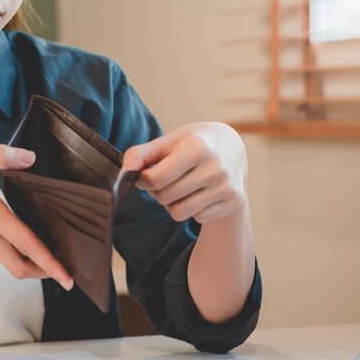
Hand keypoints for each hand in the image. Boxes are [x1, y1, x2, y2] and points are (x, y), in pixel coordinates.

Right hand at [0, 143, 73, 290]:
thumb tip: (30, 157)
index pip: (26, 244)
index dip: (49, 262)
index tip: (67, 276)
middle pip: (20, 265)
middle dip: (46, 272)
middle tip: (67, 273)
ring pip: (10, 262)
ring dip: (33, 264)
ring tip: (54, 257)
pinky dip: (18, 254)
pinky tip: (25, 241)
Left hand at [120, 122, 246, 224]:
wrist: (233, 145)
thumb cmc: (193, 142)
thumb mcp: (168, 141)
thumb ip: (141, 155)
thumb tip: (124, 174)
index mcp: (196, 148)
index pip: (155, 179)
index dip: (142, 180)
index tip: (144, 175)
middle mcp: (214, 168)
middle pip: (165, 197)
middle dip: (157, 191)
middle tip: (164, 179)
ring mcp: (227, 186)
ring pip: (179, 213)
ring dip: (172, 203)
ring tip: (179, 187)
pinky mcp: (235, 200)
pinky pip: (197, 218)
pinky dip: (192, 209)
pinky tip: (198, 192)